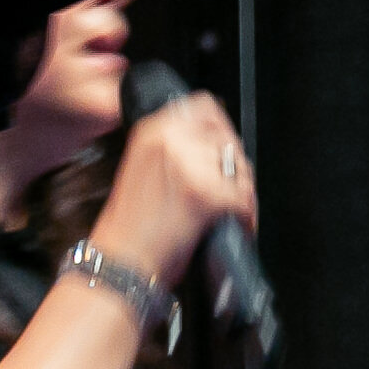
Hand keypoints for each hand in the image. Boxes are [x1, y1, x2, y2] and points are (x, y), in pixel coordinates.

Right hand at [87, 92, 252, 294]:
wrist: (121, 262)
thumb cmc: (130, 227)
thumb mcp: (144, 169)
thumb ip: (174, 150)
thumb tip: (212, 146)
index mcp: (151, 130)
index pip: (202, 106)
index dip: (221, 127)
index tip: (227, 144)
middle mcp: (169, 140)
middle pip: (227, 138)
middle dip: (235, 165)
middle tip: (233, 188)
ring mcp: (189, 165)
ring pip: (240, 169)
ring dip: (243, 192)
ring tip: (233, 212)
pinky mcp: (207, 193)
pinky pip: (245, 200)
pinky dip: (247, 218)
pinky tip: (235, 227)